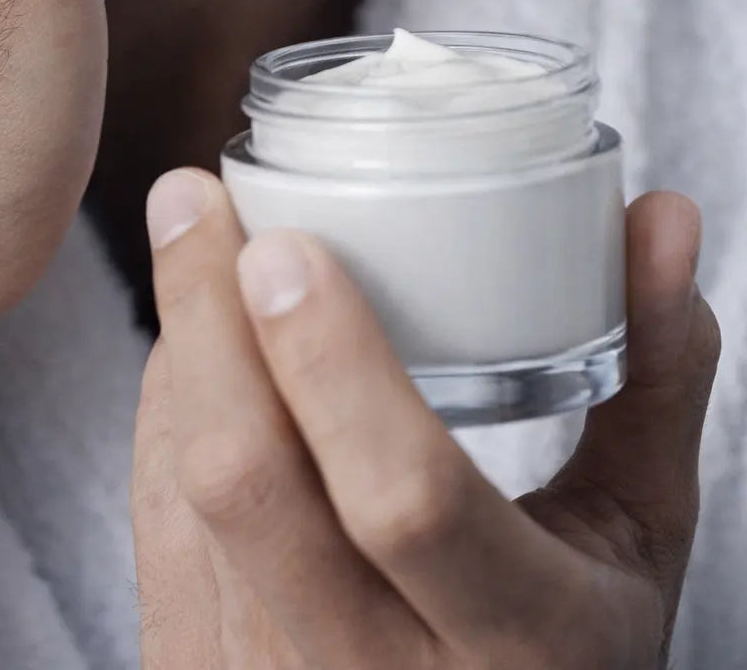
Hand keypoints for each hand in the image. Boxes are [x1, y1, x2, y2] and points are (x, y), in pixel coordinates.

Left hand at [134, 175, 719, 668]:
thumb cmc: (567, 640)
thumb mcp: (636, 532)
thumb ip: (656, 376)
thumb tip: (666, 215)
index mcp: (513, 642)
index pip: (405, 497)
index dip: (333, 363)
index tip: (284, 243)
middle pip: (249, 482)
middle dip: (205, 316)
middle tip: (192, 196)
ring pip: (183, 493)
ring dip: (180, 347)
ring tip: (194, 243)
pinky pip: (154, 526)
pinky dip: (164, 414)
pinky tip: (192, 346)